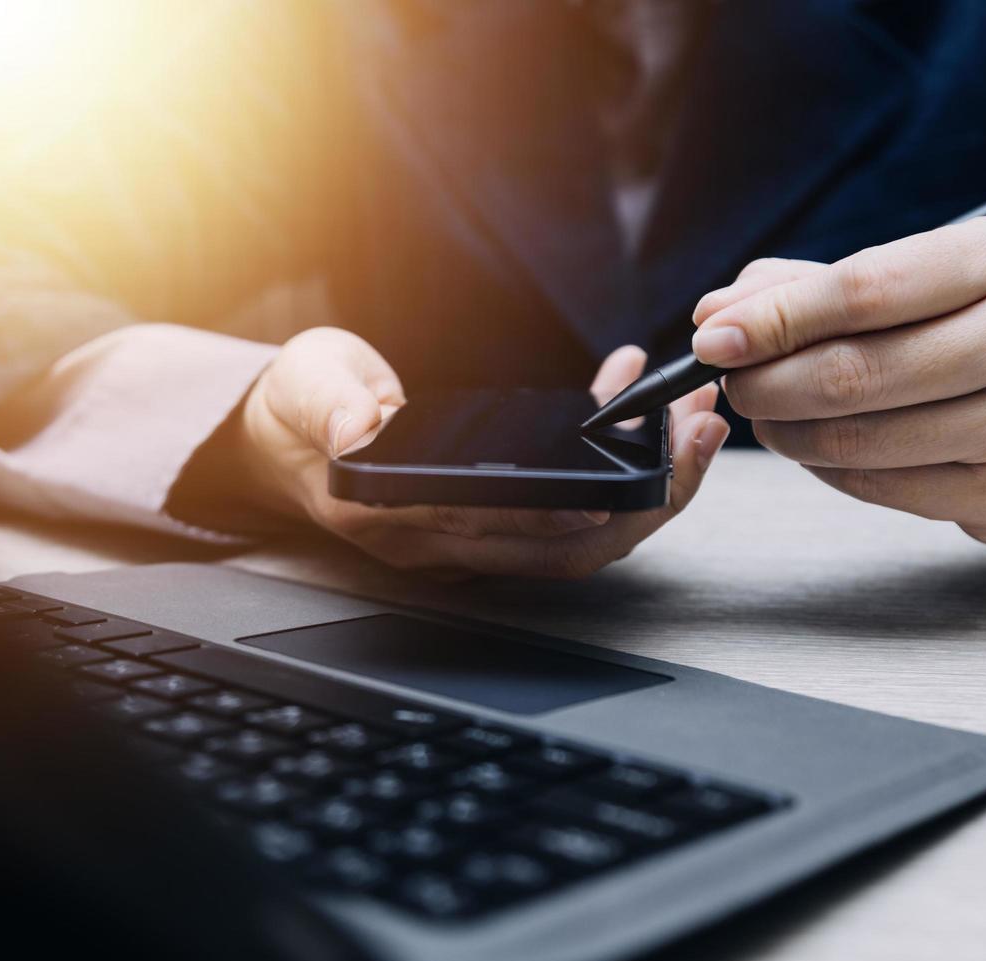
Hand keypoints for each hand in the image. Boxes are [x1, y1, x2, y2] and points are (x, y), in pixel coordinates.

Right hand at [234, 328, 728, 576]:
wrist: (288, 438)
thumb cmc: (300, 411)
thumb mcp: (305, 389)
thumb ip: (331, 407)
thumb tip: (357, 429)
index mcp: (394, 515)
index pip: (487, 527)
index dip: (553, 515)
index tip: (615, 486)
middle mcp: (444, 541)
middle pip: (567, 546)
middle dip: (644, 498)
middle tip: (697, 433)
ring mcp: (476, 534)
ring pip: (586, 533)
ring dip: (649, 483)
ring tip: (694, 417)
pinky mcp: (498, 514)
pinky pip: (577, 502)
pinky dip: (620, 460)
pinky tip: (636, 397)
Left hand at [690, 218, 985, 543]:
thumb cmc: (962, 331)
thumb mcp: (902, 282)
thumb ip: (804, 289)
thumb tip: (714, 316)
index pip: (865, 288)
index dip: (775, 318)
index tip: (710, 337)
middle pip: (859, 371)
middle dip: (769, 382)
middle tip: (731, 386)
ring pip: (862, 438)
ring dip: (788, 432)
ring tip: (766, 416)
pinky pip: (881, 488)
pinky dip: (828, 470)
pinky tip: (816, 449)